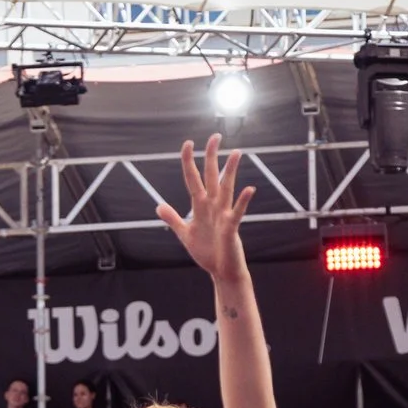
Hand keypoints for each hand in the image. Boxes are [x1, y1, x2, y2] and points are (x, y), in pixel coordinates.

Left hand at [154, 135, 254, 281]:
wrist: (222, 272)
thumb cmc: (207, 252)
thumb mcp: (185, 234)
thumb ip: (173, 219)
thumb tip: (158, 205)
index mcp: (201, 206)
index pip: (193, 179)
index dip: (189, 162)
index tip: (188, 143)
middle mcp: (213, 206)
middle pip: (212, 176)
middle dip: (212, 157)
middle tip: (215, 136)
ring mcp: (223, 215)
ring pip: (227, 189)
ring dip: (230, 172)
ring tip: (236, 153)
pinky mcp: (231, 228)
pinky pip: (238, 212)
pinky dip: (244, 201)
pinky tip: (250, 189)